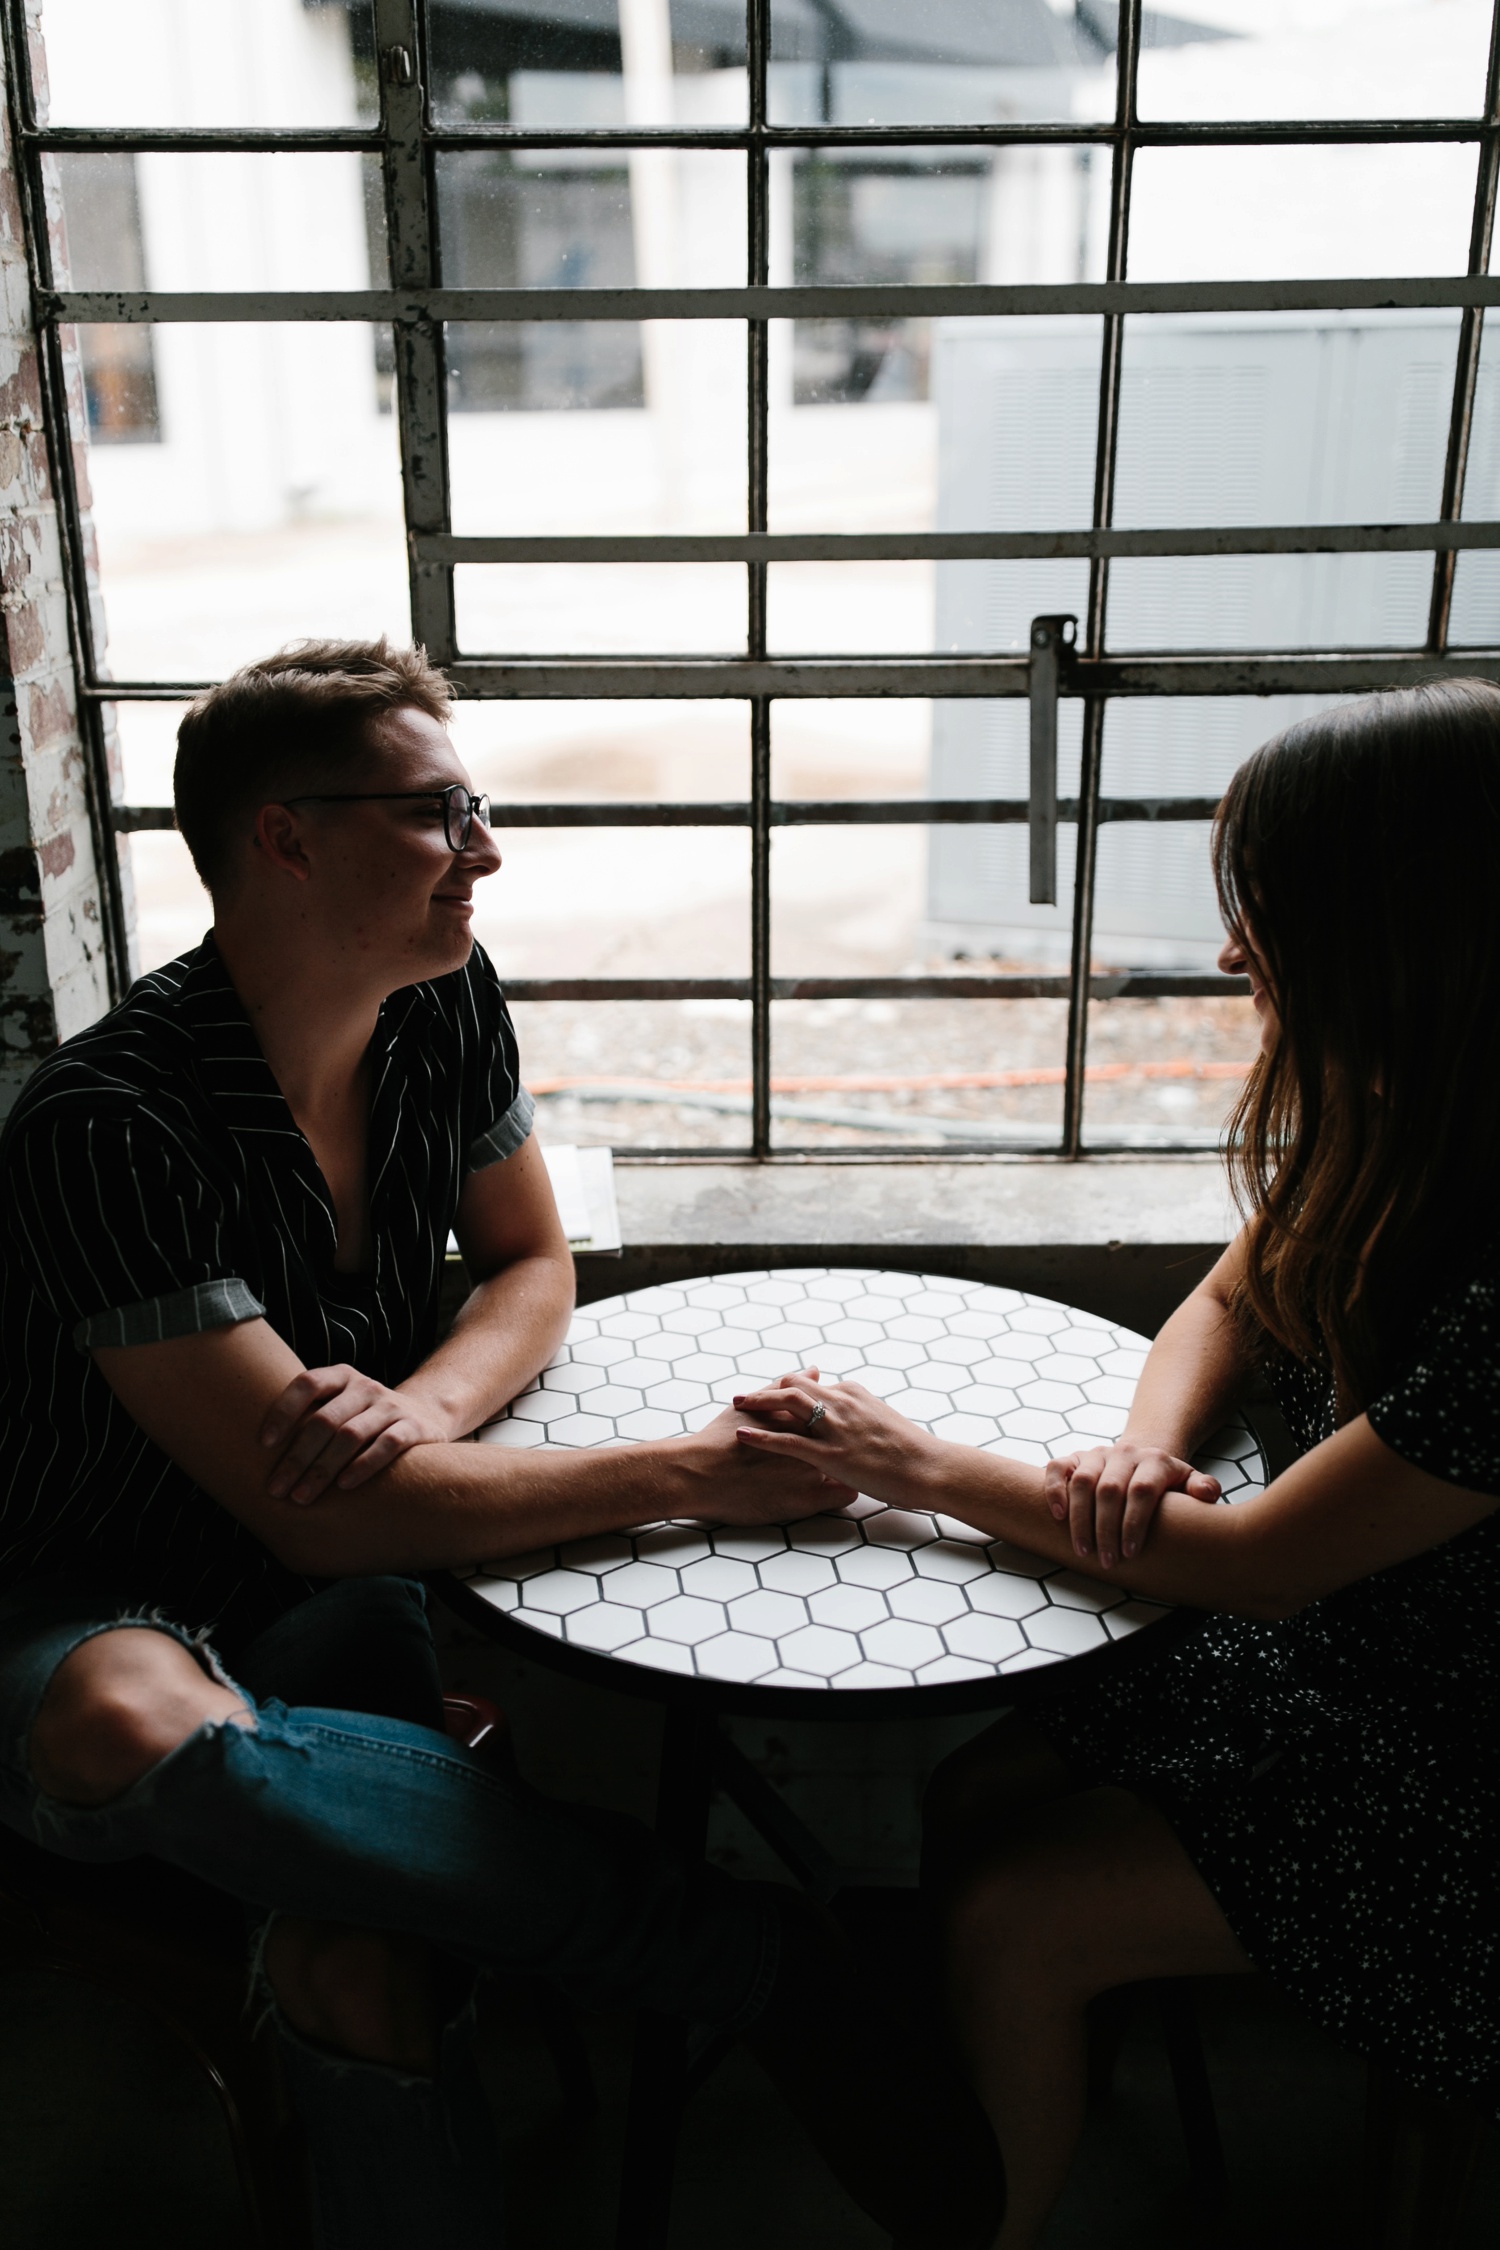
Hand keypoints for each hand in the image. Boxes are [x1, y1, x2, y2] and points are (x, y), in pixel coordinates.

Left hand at [260, 1366, 452, 1503]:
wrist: (427, 1414)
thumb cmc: (364, 1418)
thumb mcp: (340, 1406)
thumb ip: (309, 1417)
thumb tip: (252, 1452)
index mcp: (342, 1377)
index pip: (307, 1383)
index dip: (283, 1411)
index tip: (262, 1444)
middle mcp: (366, 1387)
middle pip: (324, 1420)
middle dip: (297, 1458)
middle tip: (276, 1490)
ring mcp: (391, 1406)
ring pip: (351, 1435)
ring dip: (323, 1469)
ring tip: (302, 1497)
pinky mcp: (414, 1427)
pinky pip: (387, 1445)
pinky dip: (364, 1466)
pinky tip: (344, 1486)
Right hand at [673, 1392, 857, 1524]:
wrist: (700, 1475)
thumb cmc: (720, 1439)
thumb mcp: (752, 1407)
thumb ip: (784, 1388)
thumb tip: (814, 1369)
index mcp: (800, 1417)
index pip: (838, 1414)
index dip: (840, 1422)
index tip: (837, 1428)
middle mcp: (811, 1440)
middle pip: (849, 1439)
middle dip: (851, 1443)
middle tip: (845, 1448)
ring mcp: (812, 1471)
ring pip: (851, 1467)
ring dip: (848, 1467)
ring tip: (842, 1469)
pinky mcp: (808, 1501)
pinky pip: (844, 1495)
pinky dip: (843, 1491)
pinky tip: (835, 1490)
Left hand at [730, 1372, 940, 1509]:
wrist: (930, 1467)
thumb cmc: (912, 1452)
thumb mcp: (884, 1421)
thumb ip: (862, 1414)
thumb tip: (850, 1416)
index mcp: (854, 1395)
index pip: (813, 1384)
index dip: (789, 1389)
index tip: (771, 1394)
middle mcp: (842, 1404)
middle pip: (794, 1385)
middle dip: (766, 1389)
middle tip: (743, 1396)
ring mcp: (836, 1428)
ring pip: (788, 1404)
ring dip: (758, 1401)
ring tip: (736, 1404)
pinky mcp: (832, 1454)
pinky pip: (789, 1440)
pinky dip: (762, 1435)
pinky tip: (743, 1434)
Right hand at [1044, 1441, 1220, 1569]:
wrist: (1142, 1458)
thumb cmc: (1167, 1483)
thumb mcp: (1189, 1482)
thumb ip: (1202, 1487)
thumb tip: (1208, 1493)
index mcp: (1155, 1460)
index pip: (1141, 1490)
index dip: (1134, 1523)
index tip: (1131, 1553)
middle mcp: (1125, 1453)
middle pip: (1109, 1489)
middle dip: (1106, 1529)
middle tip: (1106, 1562)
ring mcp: (1098, 1454)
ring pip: (1082, 1482)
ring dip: (1080, 1519)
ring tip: (1083, 1550)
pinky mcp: (1075, 1457)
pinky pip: (1058, 1468)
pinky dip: (1054, 1491)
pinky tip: (1058, 1517)